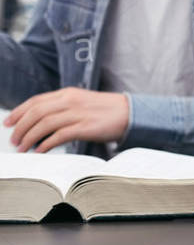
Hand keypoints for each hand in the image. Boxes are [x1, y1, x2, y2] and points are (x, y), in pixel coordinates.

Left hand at [6, 89, 128, 152]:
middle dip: (20, 127)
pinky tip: (40, 151)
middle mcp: (71, 101)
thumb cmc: (106, 110)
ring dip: (29, 137)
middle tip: (13, 140)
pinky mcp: (86, 127)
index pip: (36, 101)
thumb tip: (39, 121)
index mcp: (68, 93)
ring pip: (44, 124)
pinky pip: (59, 136)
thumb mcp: (81, 102)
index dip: (18, 112)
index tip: (8, 123)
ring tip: (23, 147)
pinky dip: (46, 144)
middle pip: (36, 113)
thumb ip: (61, 107)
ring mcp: (78, 114)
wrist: (131, 113)